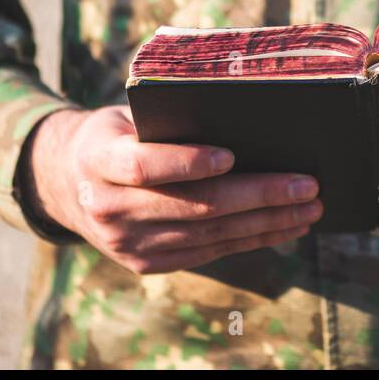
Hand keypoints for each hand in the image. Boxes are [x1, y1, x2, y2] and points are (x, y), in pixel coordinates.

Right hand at [23, 105, 321, 274]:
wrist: (69, 183)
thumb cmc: (117, 135)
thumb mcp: (126, 116)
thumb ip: (169, 120)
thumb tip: (245, 121)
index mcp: (97, 159)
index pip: (142, 166)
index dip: (186, 163)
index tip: (231, 155)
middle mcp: (108, 208)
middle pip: (192, 205)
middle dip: (257, 195)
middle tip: (306, 185)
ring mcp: (126, 243)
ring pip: (208, 234)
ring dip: (266, 222)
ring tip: (309, 207)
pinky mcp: (146, 263)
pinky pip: (208, 252)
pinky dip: (251, 239)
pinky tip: (284, 226)